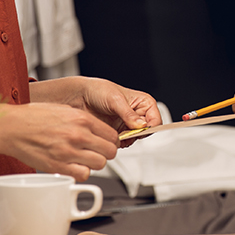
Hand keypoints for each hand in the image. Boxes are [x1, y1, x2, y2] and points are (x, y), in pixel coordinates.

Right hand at [0, 100, 123, 180]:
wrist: (11, 127)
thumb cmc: (34, 117)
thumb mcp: (64, 110)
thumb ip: (83, 120)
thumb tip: (98, 130)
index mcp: (82, 119)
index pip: (112, 135)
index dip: (111, 141)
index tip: (106, 143)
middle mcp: (78, 135)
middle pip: (110, 151)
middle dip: (105, 153)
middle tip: (97, 152)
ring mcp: (69, 151)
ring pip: (100, 164)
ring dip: (94, 163)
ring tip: (84, 159)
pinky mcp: (58, 166)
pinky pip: (83, 174)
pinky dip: (81, 172)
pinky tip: (74, 166)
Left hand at [31, 76, 162, 147]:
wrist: (79, 97)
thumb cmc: (98, 90)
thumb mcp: (115, 100)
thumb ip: (129, 114)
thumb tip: (141, 125)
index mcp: (143, 103)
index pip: (155, 119)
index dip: (149, 126)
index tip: (139, 130)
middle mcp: (138, 115)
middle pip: (147, 132)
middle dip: (137, 134)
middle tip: (126, 132)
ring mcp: (128, 125)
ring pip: (136, 139)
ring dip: (127, 139)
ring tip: (116, 132)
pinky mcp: (118, 134)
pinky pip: (124, 144)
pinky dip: (119, 143)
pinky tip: (111, 136)